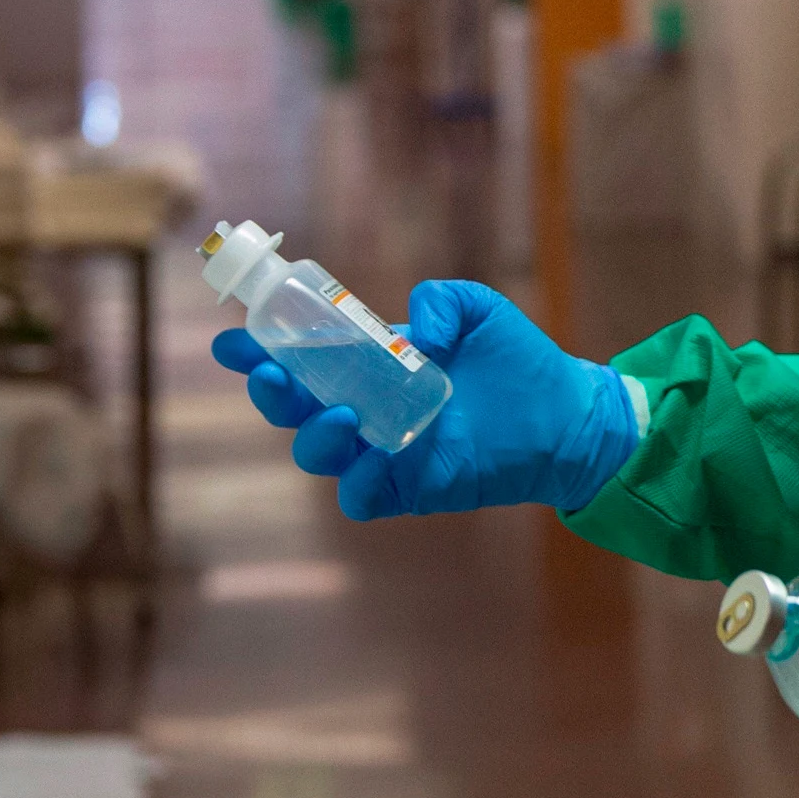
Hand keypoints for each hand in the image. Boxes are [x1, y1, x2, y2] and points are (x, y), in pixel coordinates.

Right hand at [210, 279, 636, 518]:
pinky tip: (373, 457)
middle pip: (294, 409)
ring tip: (340, 414)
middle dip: (271, 393)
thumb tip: (414, 334)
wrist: (565, 415)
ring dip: (312, 435)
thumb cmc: (518, 362)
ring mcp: (383, 449)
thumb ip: (442, 301)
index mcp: (371, 363)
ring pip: (318, 454)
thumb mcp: (479, 310)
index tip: (233, 341)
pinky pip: (362, 496)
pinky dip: (357, 482)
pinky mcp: (410, 486)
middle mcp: (366, 407)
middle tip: (272, 374)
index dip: (262, 350)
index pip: (303, 356)